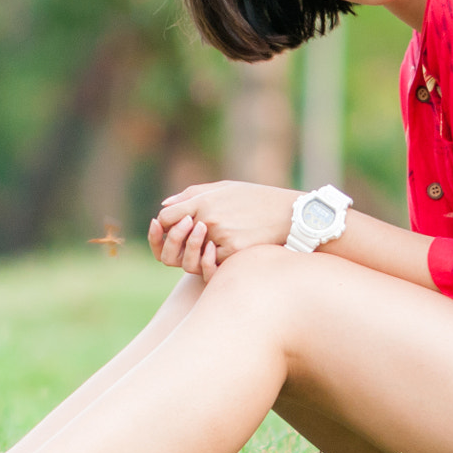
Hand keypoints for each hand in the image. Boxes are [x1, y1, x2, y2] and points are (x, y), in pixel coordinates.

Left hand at [148, 181, 298, 274]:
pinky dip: (213, 262)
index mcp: (203, 200)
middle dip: (174, 242)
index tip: (172, 227)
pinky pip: (211, 264)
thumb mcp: (224, 187)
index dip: (163, 224)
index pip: (165, 216)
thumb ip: (191, 195)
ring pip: (191, 256)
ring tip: (206, 247)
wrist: (289, 213)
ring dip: (193, 254)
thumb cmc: (255, 198)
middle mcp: (208, 218)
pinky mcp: (233, 252)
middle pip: (173, 240)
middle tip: (186, 242)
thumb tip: (163, 205)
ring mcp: (220, 236)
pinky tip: (222, 253)